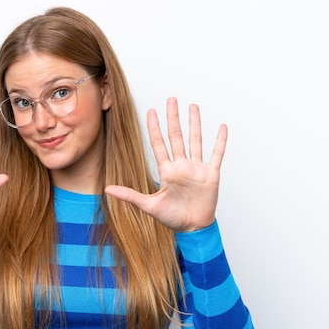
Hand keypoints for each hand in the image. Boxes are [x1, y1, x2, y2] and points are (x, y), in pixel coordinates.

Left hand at [105, 97, 226, 231]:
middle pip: (176, 137)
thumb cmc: (172, 218)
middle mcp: (181, 166)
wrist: (192, 228)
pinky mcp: (211, 175)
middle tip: (171, 100)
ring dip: (194, 123)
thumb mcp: (148, 205)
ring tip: (193, 106)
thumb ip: (129, 195)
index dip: (155, 128)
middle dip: (173, 118)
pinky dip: (220, 141)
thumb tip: (106, 190)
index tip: (151, 111)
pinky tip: (222, 127)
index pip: (159, 144)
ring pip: (195, 140)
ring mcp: (196, 168)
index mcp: (167, 171)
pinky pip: (217, 154)